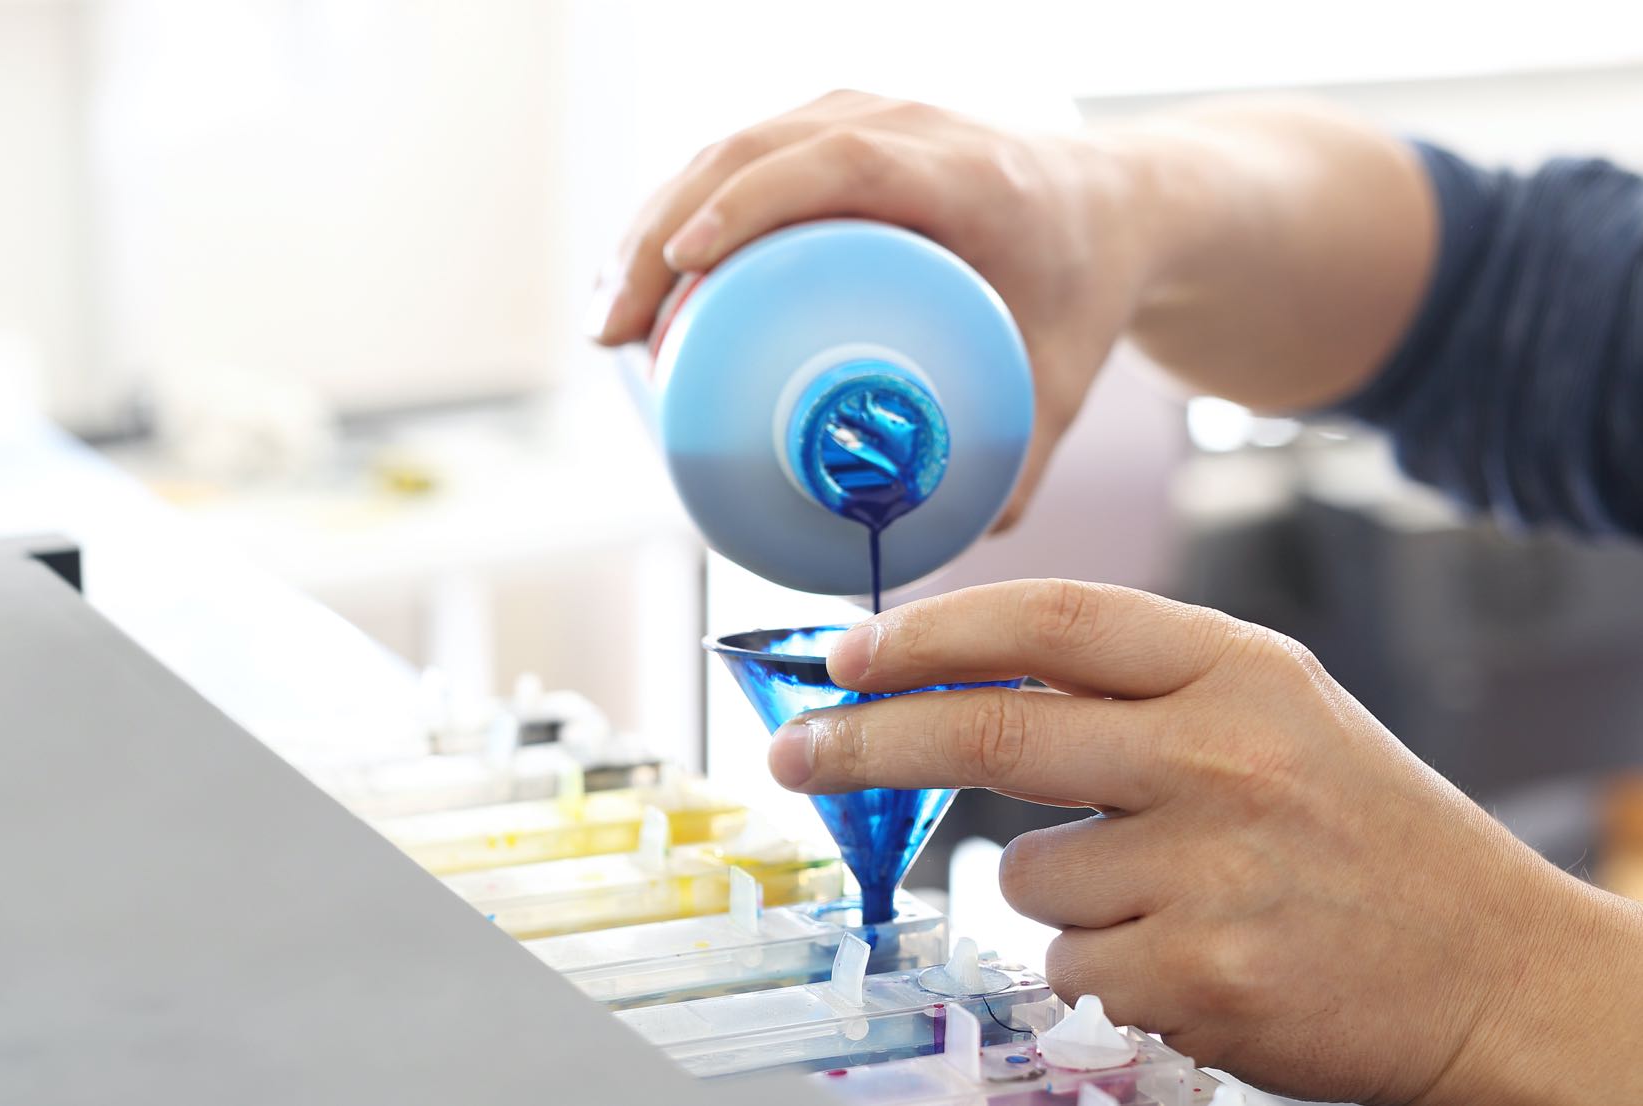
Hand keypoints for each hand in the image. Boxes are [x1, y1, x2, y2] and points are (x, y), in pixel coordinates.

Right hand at [587, 90, 1147, 527]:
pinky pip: (742, 159)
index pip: (841, 164)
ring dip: (653, 224)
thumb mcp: (1060, 383)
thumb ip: (1013, 466)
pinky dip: (681, 213)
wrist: (1110, 209)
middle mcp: (907, 127)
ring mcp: (864, 119)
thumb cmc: (1083, 289)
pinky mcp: (834, 132)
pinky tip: (643, 280)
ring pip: (732, 148)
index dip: (751, 204)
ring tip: (612, 322)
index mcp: (968, 175)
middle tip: (616, 335)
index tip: (683, 266)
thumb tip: (937, 546)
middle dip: (662, 234)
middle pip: (756, 151)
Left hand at [766, 579, 1642, 1104]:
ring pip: (1024, 877)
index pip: (1044, 622)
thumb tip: (957, 689)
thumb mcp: (1269, 712)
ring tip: (1175, 896)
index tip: (845, 653)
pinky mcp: (1200, 973)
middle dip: (865, 743)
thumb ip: (1130, 690)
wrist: (1496, 968)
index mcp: (1235, 666)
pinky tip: (1197, 956)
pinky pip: (1069, 963)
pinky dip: (1104, 966)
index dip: (926, 632)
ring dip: (1060, 893)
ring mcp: (1210, 866)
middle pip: (987, 738)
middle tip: (796, 751)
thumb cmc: (1363, 832)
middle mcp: (1219, 752)